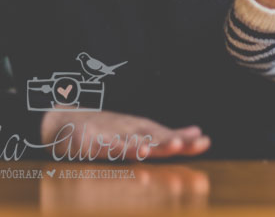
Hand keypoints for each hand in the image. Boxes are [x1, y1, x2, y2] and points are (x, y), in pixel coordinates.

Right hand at [40, 110, 210, 160]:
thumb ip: (171, 136)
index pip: (165, 136)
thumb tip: (201, 135)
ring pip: (121, 143)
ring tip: (143, 151)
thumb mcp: (144, 131)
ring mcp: (107, 136)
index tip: (204, 142)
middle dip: (163, 142)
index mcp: (141, 131)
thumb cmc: (112, 128)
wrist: (70, 120)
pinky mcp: (86, 143)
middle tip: (178, 145)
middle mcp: (127, 131)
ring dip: (132, 147)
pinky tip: (105, 154)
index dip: (183, 141)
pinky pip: (92, 148)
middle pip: (147, 138)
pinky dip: (99, 150)